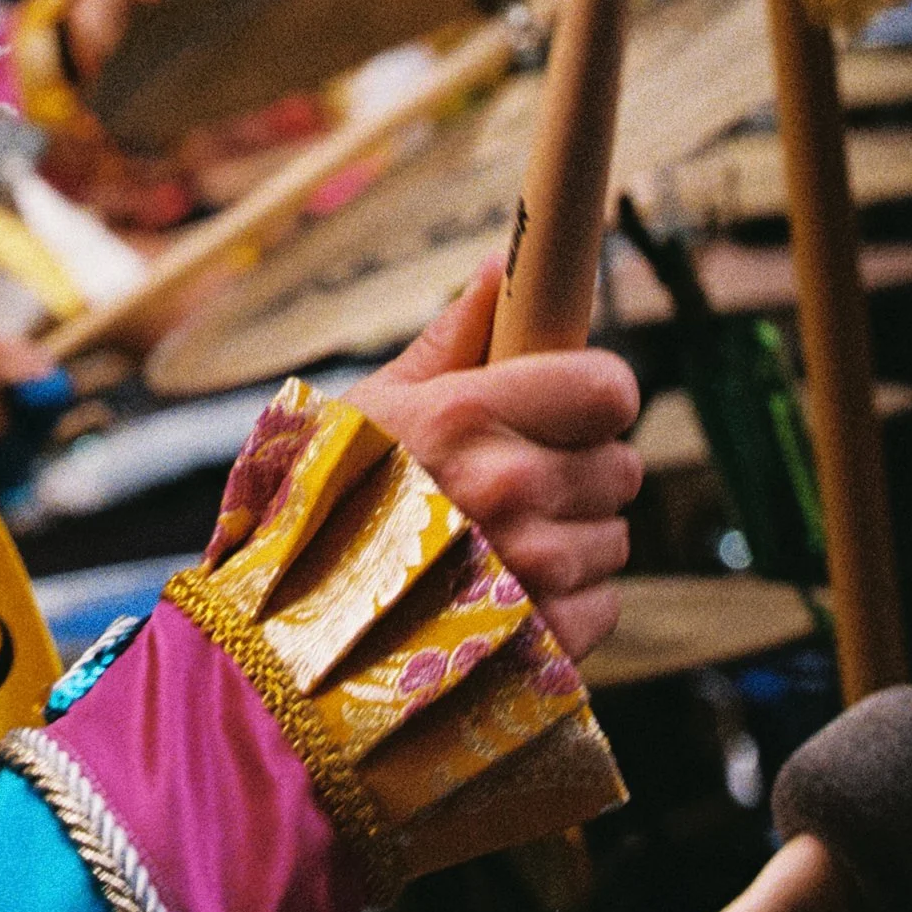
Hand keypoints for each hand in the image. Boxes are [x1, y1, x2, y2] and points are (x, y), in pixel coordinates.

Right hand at [355, 264, 642, 659]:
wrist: (291, 630)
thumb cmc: (325, 504)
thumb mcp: (371, 408)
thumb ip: (449, 341)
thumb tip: (500, 270)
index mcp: (468, 415)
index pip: (609, 389)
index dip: (597, 393)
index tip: (572, 404)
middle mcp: (509, 487)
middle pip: (620, 466)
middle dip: (581, 468)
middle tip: (521, 480)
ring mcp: (532, 570)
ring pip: (614, 538)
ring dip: (575, 539)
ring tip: (504, 544)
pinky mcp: (546, 641)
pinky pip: (604, 604)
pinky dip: (571, 603)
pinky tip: (510, 595)